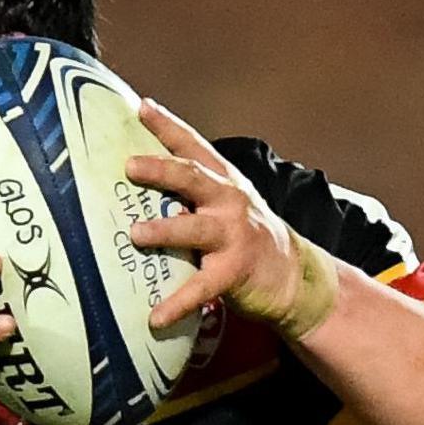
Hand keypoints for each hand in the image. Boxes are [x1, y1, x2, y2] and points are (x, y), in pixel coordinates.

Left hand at [124, 99, 334, 337]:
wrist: (292, 275)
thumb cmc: (244, 234)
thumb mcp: (224, 202)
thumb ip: (189, 190)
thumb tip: (133, 173)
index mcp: (223, 181)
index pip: (193, 146)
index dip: (168, 125)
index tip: (142, 107)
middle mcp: (229, 202)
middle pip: (193, 179)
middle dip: (162, 170)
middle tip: (130, 166)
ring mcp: (233, 236)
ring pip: (195, 229)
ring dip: (164, 230)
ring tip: (135, 233)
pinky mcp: (234, 272)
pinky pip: (200, 288)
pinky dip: (176, 303)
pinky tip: (154, 317)